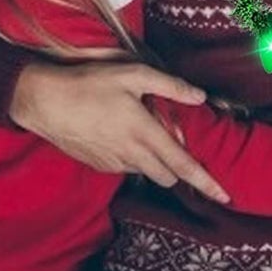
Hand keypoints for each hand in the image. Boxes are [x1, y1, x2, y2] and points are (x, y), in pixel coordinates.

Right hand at [10, 60, 228, 201]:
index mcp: (144, 134)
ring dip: (154, 160)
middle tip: (172, 139)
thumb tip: (200, 96)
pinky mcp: (99, 166)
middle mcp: (131, 156)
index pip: (183, 165)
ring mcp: (113, 164)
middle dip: (178, 168)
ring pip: (147, 172)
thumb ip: (170, 86)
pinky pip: (126, 167)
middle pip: (168, 177)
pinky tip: (121, 132)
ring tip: (141, 128)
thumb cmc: (91, 83)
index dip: (206, 182)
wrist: (45, 101)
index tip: (226, 195)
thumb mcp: (134, 74)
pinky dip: (133, 156)